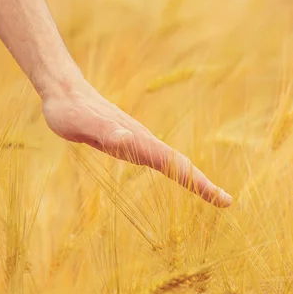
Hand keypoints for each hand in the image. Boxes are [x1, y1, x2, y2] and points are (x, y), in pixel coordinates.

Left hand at [41, 78, 231, 206]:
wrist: (65, 91)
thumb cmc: (68, 111)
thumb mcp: (80, 124)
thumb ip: (103, 130)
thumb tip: (126, 140)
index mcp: (136, 139)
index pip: (173, 163)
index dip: (197, 181)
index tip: (222, 197)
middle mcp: (141, 139)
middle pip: (179, 163)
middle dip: (203, 183)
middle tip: (227, 202)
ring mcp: (137, 140)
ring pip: (171, 160)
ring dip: (192, 177)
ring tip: (212, 194)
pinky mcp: (129, 141)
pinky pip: (158, 159)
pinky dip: (174, 170)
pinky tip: (176, 176)